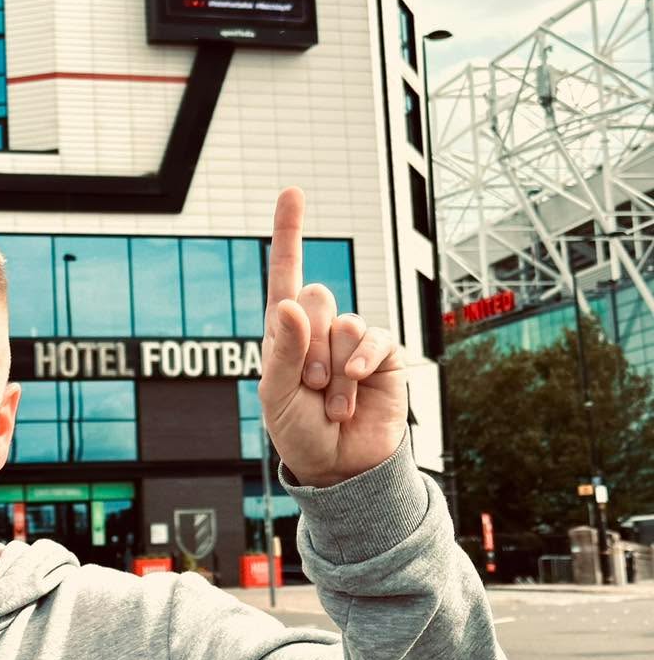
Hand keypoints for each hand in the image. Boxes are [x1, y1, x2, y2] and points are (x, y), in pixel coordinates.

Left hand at [259, 188, 408, 486]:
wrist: (340, 468)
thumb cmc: (299, 431)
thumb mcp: (278, 394)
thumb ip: (286, 350)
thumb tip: (290, 302)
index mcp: (285, 332)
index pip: (285, 275)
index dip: (290, 232)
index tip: (293, 191)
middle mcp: (318, 328)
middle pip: (314, 296)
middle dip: (308, 346)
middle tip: (310, 386)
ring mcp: (351, 340)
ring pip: (342, 322)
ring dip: (333, 369)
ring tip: (331, 401)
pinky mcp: (382, 355)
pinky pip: (373, 338)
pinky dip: (360, 362)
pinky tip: (353, 386)